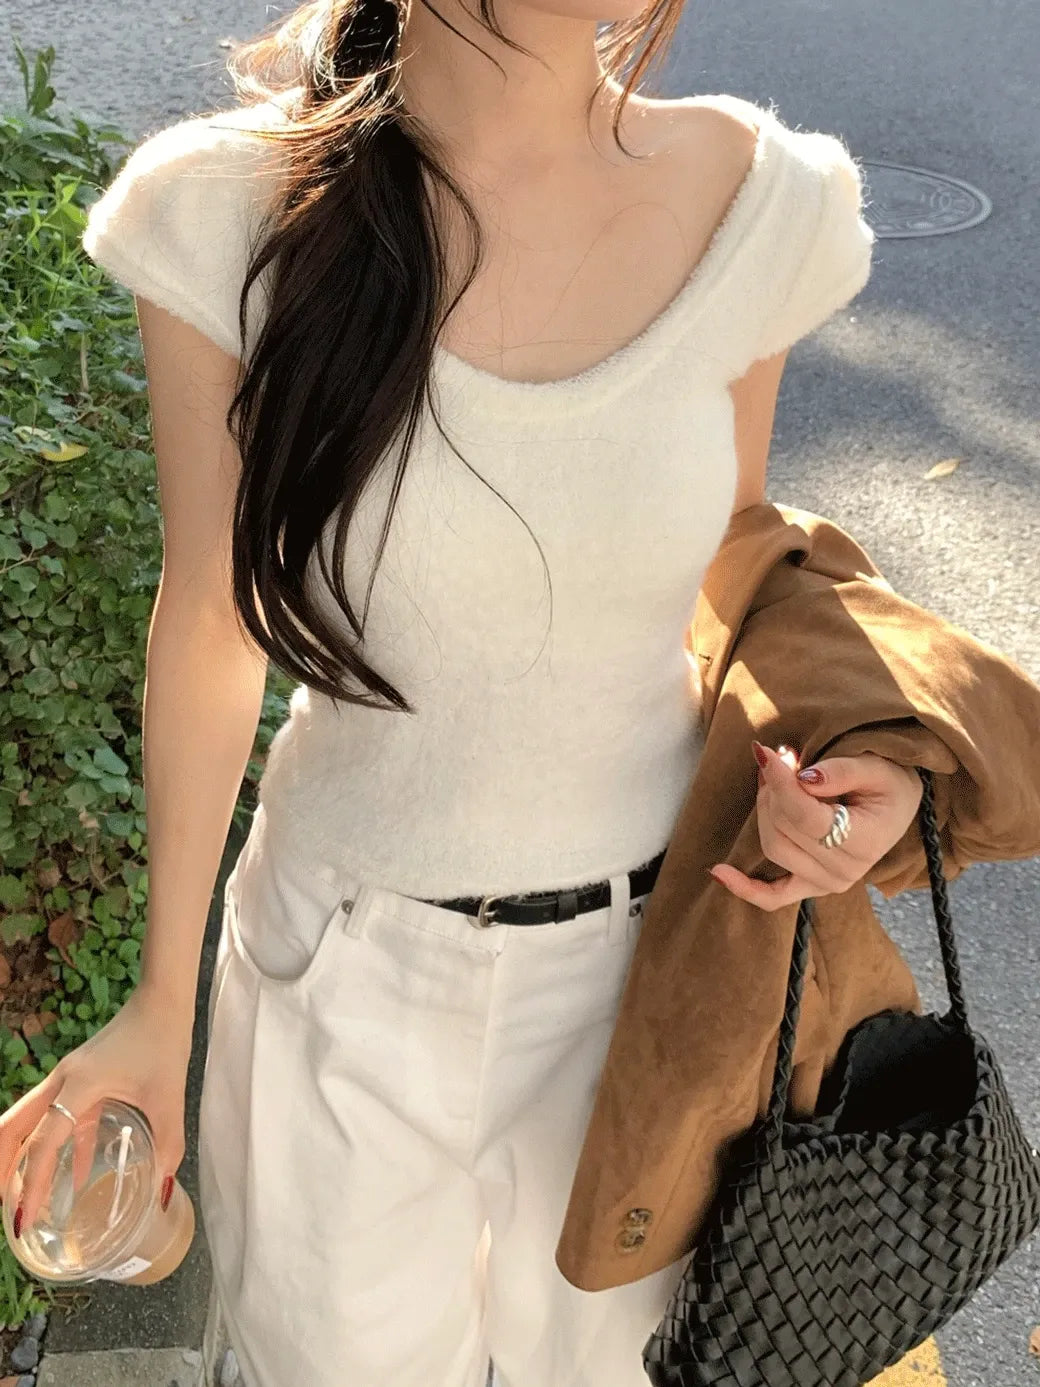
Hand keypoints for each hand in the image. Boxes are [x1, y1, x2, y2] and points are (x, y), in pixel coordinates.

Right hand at [0, 982, 191, 1237]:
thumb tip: (163, 1190)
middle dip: (2, 1168)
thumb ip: (168, 1143)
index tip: (24, 1219)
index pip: (42, 1143)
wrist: (163, 1000)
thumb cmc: (164, 1042)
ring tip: (28, 1196)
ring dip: (22, 1157)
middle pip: (12, 1129)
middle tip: (7, 1208)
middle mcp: (62, 1082)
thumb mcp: (169, 1096)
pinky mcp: (82, 1079)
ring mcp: (68, 1079)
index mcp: (78, 1085)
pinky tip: (74, 1175)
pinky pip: (59, 1119)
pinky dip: (58, 1147)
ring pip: (28, 1123)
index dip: (31, 1184)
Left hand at [708, 742, 923, 911]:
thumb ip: (841, 771)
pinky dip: (745, 887)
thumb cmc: (888, 784)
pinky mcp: (810, 886)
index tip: (764, 752)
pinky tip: (718, 871)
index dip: (781, 783)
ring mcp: (826, 884)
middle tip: (778, 758)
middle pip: (784, 830)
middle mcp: (844, 872)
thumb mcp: (875, 768)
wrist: (897, 806)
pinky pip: (773, 896)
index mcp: (865, 843)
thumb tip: (803, 778)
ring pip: (772, 847)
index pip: (806, 816)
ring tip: (774, 779)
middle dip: (773, 789)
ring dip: (764, 810)